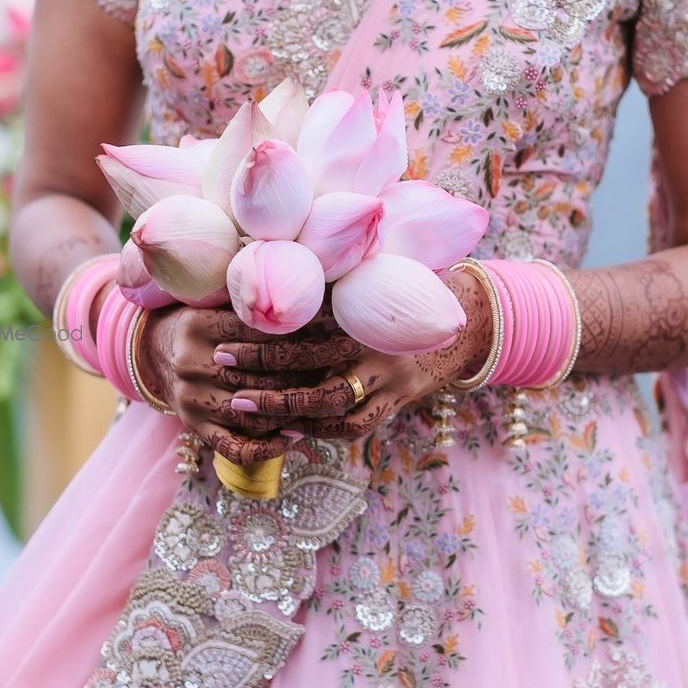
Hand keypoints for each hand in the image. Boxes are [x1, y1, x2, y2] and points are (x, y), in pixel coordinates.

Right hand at [134, 302, 359, 463]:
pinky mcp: (195, 427)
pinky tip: (291, 438)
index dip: (303, 331)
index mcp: (198, 326)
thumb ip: (249, 300)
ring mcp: (193, 399)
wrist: (151, 353)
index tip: (338, 329)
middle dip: (308, 372)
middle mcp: (192, 363)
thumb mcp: (214, 301)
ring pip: (254, 412)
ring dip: (294, 410)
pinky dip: (266, 448)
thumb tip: (311, 286)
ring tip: (327, 402)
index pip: (260, 332)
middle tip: (343, 367)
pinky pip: (234, 447)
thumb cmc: (200, 323)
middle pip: (262, 375)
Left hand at [211, 268, 492, 442]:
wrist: (466, 323)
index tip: (225, 331)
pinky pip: (356, 424)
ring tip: (245, 405)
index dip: (263, 328)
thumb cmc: (404, 295)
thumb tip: (264, 258)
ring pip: (330, 400)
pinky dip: (321, 429)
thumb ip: (326, 276)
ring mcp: (389, 375)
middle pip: (308, 359)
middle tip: (222, 365)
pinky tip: (290, 428)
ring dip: (284, 406)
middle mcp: (374, 341)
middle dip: (261, 365)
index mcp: (363, 305)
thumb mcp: (370, 278)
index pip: (304, 319)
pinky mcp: (398, 400)